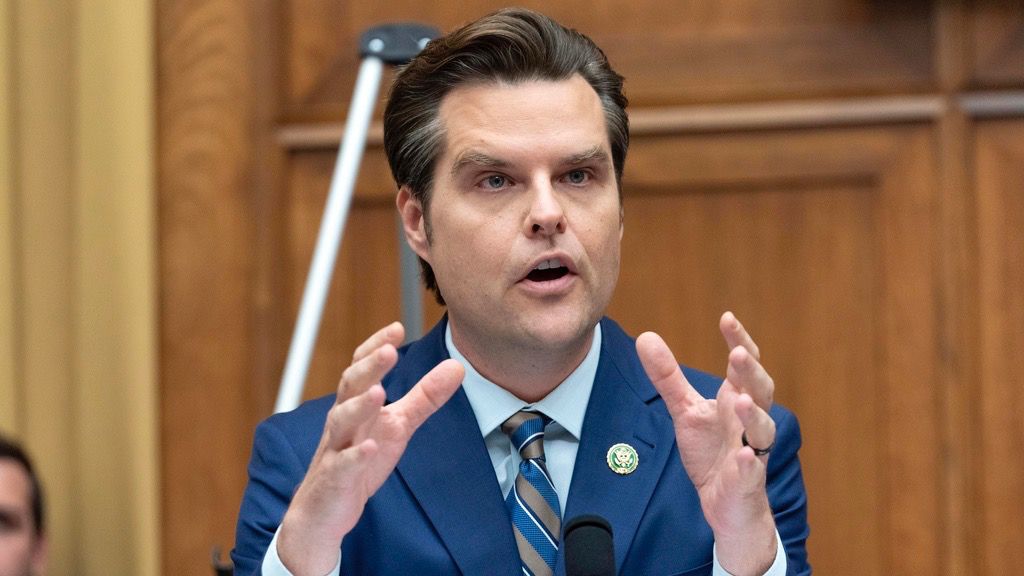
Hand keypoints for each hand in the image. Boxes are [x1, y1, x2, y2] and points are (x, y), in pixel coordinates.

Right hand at [277, 322, 464, 575]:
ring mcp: (335, 449)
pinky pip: (341, 465)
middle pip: (349, 388)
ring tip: (378, 392)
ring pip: (340, 422)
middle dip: (368, 368)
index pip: (361, 368)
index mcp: (356, 405)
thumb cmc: (359, 461)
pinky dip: (355, 456)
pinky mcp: (334, 479)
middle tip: (388, 351)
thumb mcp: (397, 426)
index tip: (396, 328)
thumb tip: (457, 366)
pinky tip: (370, 448)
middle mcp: (342, 422)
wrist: (323, 511)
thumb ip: (424, 397)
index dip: (376, 347)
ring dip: (358, 406)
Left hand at [636, 312, 777, 575]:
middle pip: (760, 391)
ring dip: (755, 416)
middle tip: (738, 354)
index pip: (744, 366)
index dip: (740, 341)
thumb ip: (668, 376)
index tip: (727, 318)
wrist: (724, 502)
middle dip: (751, 373)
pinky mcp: (747, 481)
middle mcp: (750, 422)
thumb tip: (645, 337)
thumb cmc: (711, 451)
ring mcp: (752, 450)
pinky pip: (753, 470)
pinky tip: (744, 455)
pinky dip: (750, 462)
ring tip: (742, 401)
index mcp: (737, 400)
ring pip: (763, 430)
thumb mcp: (685, 410)